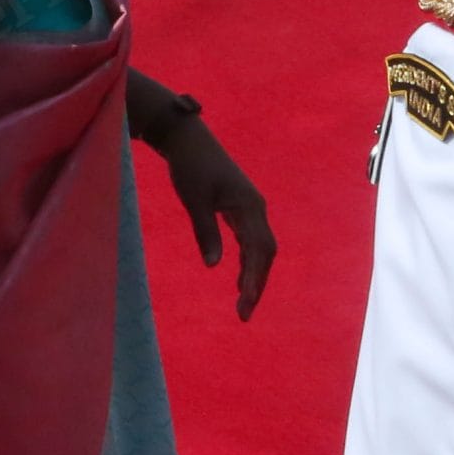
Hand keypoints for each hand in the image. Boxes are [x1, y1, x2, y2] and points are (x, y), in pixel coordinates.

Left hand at [159, 119, 276, 320]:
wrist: (188, 139)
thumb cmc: (189, 166)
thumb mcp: (194, 200)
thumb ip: (206, 231)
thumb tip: (213, 266)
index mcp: (249, 205)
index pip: (258, 249)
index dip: (255, 278)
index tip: (246, 302)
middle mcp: (256, 208)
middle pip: (265, 253)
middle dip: (258, 284)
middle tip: (243, 315)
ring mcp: (250, 209)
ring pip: (260, 249)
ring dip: (254, 276)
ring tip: (243, 306)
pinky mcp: (240, 209)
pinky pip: (251, 241)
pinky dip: (248, 263)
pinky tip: (240, 282)